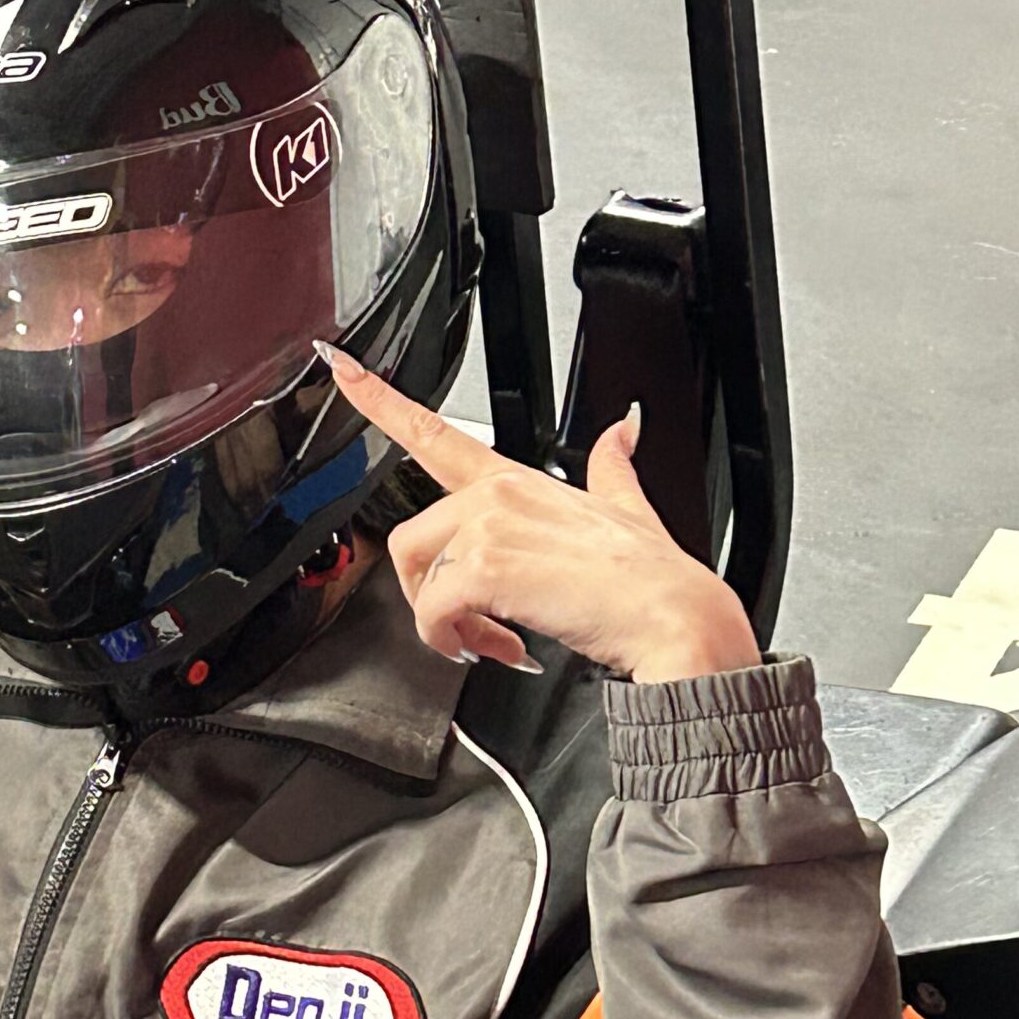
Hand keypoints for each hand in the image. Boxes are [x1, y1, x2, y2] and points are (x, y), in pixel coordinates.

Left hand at [317, 345, 759, 683]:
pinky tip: (496, 649)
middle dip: (429, 593)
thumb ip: (611, 467)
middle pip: (410, 538)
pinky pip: (433, 612)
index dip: (379, 398)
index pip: (434, 430)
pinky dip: (455, 642)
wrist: (675, 620)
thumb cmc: (651, 578)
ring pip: (417, 579)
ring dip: (444, 624)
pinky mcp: (486, 571)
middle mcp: (495, 495)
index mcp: (515, 480)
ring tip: (489, 641)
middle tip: (472, 625)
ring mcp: (489, 528)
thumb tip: (622, 430)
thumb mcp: (629, 508)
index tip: (342, 369)